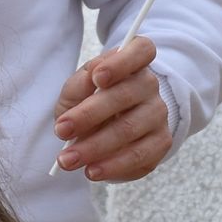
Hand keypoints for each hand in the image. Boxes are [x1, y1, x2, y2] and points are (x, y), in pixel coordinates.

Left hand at [54, 36, 169, 181]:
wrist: (114, 125)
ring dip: (95, 147)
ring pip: (129, 129)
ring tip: (67, 160)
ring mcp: (159, 114)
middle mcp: (150, 85)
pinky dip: (113, 166)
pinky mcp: (161, 143)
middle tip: (60, 130)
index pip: (141, 50)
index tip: (97, 78)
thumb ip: (79, 84)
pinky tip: (92, 171)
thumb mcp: (79, 88)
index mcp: (134, 61)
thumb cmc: (93, 101)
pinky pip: (139, 156)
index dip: (121, 63)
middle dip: (89, 115)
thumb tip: (88, 83)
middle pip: (125, 95)